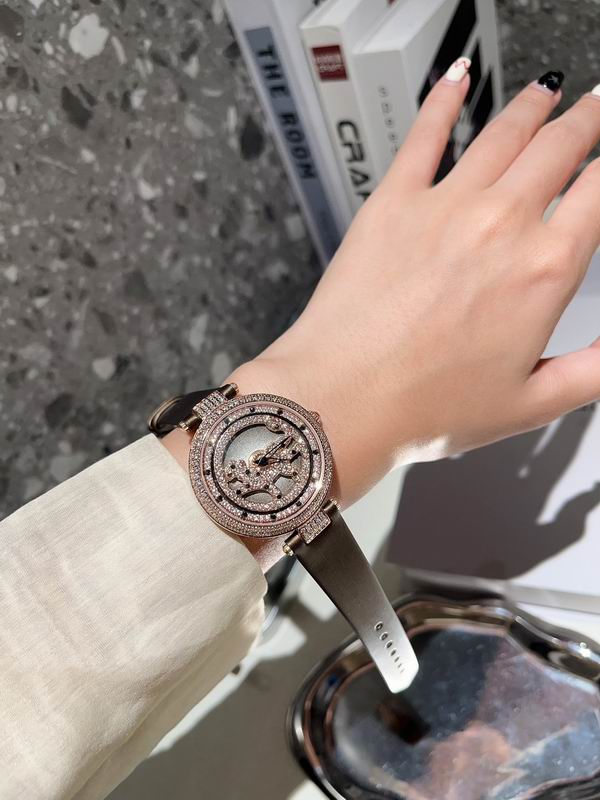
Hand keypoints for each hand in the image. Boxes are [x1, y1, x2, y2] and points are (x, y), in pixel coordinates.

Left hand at [229, 62, 599, 509]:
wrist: (341, 399)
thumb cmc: (425, 407)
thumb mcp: (531, 404)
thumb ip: (594, 371)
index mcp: (543, 270)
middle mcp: (500, 224)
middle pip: (559, 147)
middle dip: (586, 120)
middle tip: (597, 105)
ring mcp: (443, 206)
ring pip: (503, 133)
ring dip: (533, 106)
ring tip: (548, 91)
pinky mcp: (392, 202)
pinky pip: (425, 135)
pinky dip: (445, 100)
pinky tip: (458, 79)